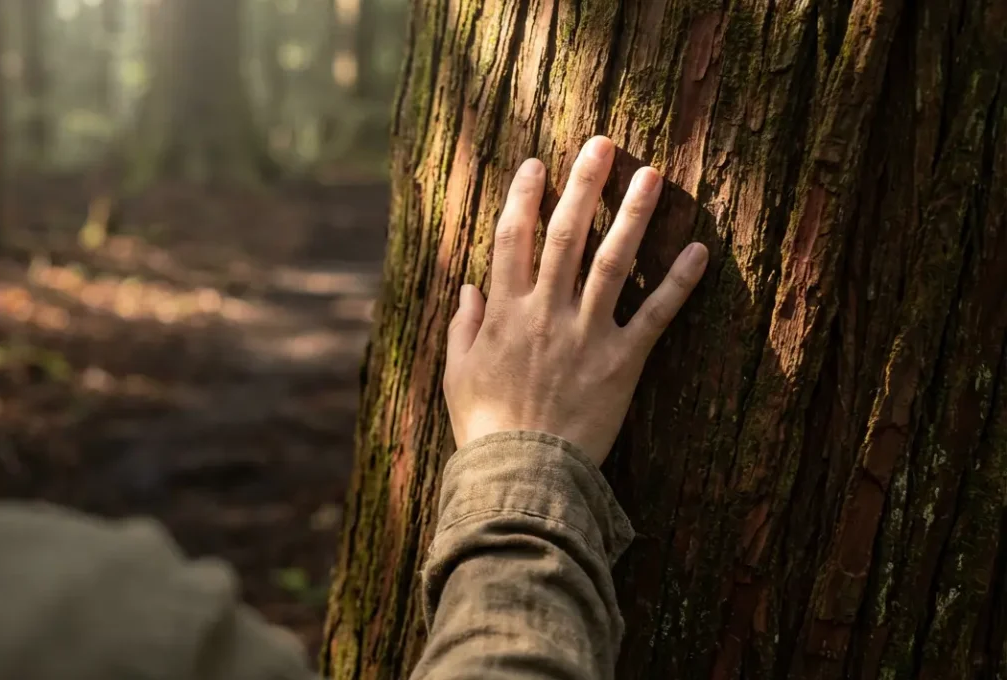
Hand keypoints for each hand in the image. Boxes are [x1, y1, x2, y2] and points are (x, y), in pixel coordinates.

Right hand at [443, 136, 708, 465]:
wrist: (522, 475)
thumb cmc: (485, 428)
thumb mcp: (458, 374)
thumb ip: (463, 326)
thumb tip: (470, 286)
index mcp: (504, 312)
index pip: (513, 239)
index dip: (524, 197)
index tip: (537, 165)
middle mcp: (545, 312)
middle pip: (566, 234)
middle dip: (583, 184)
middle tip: (603, 144)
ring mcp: (586, 334)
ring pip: (611, 261)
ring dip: (632, 214)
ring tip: (651, 175)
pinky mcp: (622, 362)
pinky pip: (654, 315)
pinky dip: (678, 283)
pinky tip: (699, 251)